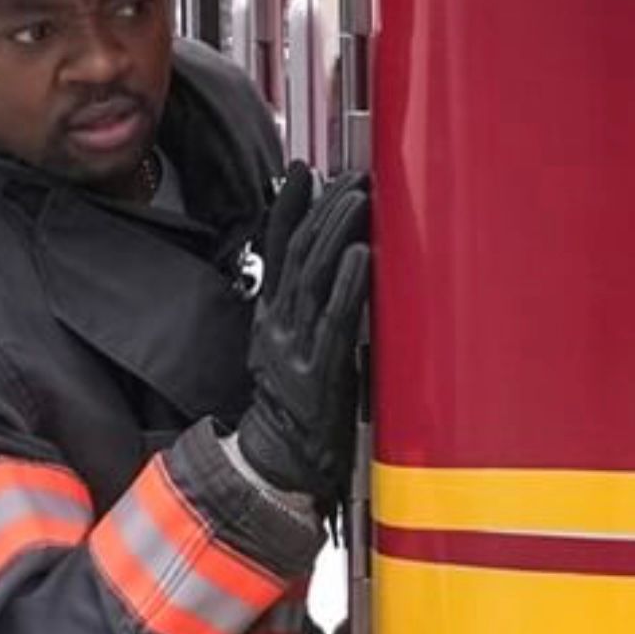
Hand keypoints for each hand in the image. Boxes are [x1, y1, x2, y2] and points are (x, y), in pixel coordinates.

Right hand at [231, 164, 370, 504]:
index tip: (303, 170)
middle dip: (325, 210)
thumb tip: (331, 265)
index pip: (276, 250)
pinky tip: (364, 256)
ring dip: (338, 233)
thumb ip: (304, 307)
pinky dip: (349, 285)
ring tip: (358, 199)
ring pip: (314, 278)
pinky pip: (334, 321)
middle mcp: (277, 326)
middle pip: (299, 254)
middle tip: (351, 177)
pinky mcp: (318, 373)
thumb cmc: (295, 408)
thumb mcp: (290, 348)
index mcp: (270, 317)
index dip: (288, 207)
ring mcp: (295, 348)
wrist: (280, 463)